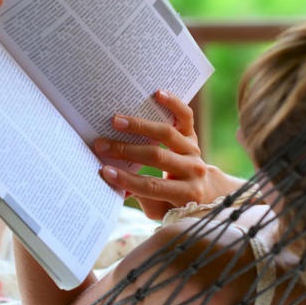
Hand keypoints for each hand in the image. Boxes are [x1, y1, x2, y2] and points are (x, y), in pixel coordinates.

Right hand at [94, 90, 216, 219]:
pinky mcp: (193, 135)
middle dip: (125, 151)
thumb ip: (141, 198)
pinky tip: (157, 94)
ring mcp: (193, 150)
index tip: (104, 171)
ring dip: (139, 126)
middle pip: (157, 157)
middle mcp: (193, 169)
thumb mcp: (159, 210)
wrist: (205, 193)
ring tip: (115, 121)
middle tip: (100, 145)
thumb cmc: (174, 204)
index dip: (127, 180)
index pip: (152, 186)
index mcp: (186, 194)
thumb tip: (113, 181)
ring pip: (166, 134)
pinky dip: (173, 103)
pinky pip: (185, 116)